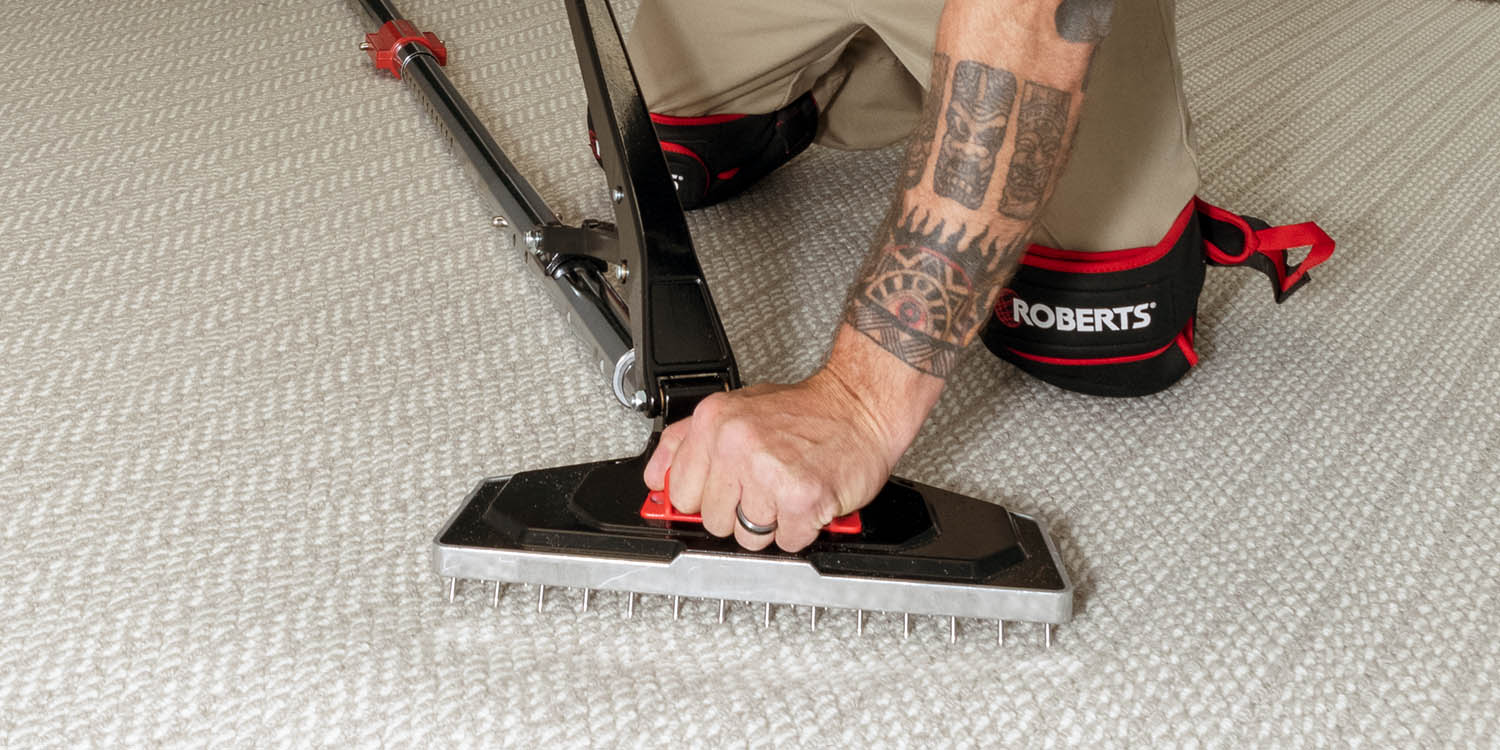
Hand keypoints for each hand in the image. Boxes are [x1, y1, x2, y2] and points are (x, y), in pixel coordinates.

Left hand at [642, 369, 900, 552]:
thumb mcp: (736, 409)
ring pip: (748, 536)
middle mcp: (736, 444)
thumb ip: (688, 443)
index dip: (705, 497)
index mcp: (714, 422)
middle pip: (712, 521)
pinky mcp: (802, 498)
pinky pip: (787, 542)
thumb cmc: (805, 412)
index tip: (725, 491)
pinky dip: (802, 529)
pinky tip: (808, 500)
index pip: (679, 492)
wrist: (861, 406)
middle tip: (765, 486)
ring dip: (773, 523)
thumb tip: (657, 480)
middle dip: (740, 511)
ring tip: (787, 491)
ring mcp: (768, 472)